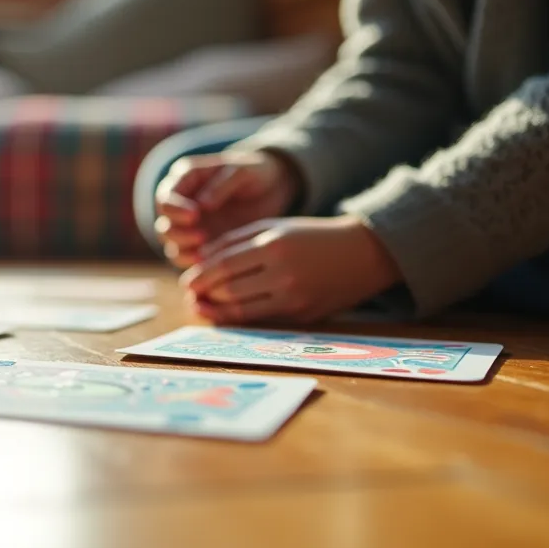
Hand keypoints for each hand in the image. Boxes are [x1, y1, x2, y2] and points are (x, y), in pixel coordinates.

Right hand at [154, 150, 298, 267]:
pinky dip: (193, 263)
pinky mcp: (199, 243)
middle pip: (164, 224)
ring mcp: (188, 225)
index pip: (165, 197)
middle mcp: (181, 203)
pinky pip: (187, 258)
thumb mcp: (243, 171)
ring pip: (172, 245)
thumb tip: (201, 205)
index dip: (175, 208)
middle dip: (178, 233)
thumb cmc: (255, 173)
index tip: (195, 214)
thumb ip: (221, 184)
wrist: (272, 188)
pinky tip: (210, 264)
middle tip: (202, 236)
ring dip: (183, 251)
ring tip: (204, 255)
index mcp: (185, 179)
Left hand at [179, 215, 400, 323]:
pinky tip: (226, 314)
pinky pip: (261, 320)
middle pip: (228, 289)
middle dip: (204, 294)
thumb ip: (236, 241)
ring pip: (241, 310)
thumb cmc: (311, 236)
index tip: (186, 281)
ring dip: (216, 310)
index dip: (200, 275)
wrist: (362, 254)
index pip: (224, 264)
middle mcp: (283, 273)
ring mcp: (294, 298)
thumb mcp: (275, 227)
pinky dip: (238, 318)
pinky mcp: (302, 316)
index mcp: (274, 245)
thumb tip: (200, 258)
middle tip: (190, 295)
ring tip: (202, 306)